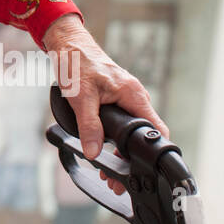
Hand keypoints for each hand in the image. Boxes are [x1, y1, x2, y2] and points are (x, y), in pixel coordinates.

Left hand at [43, 16, 170, 196]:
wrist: (67, 44)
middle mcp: (135, 96)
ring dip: (122, 151)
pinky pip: (122, 122)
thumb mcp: (81, 97)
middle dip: (131, 158)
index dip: (152, 151)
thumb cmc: (76, 63)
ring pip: (131, 129)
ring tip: (108, 170)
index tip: (140, 170)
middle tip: (116, 179)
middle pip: (143, 134)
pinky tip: (104, 151)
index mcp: (133, 94)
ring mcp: (126, 97)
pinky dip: (115, 139)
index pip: (156, 129)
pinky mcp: (116, 98)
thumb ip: (89, 126)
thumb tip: (93, 152)